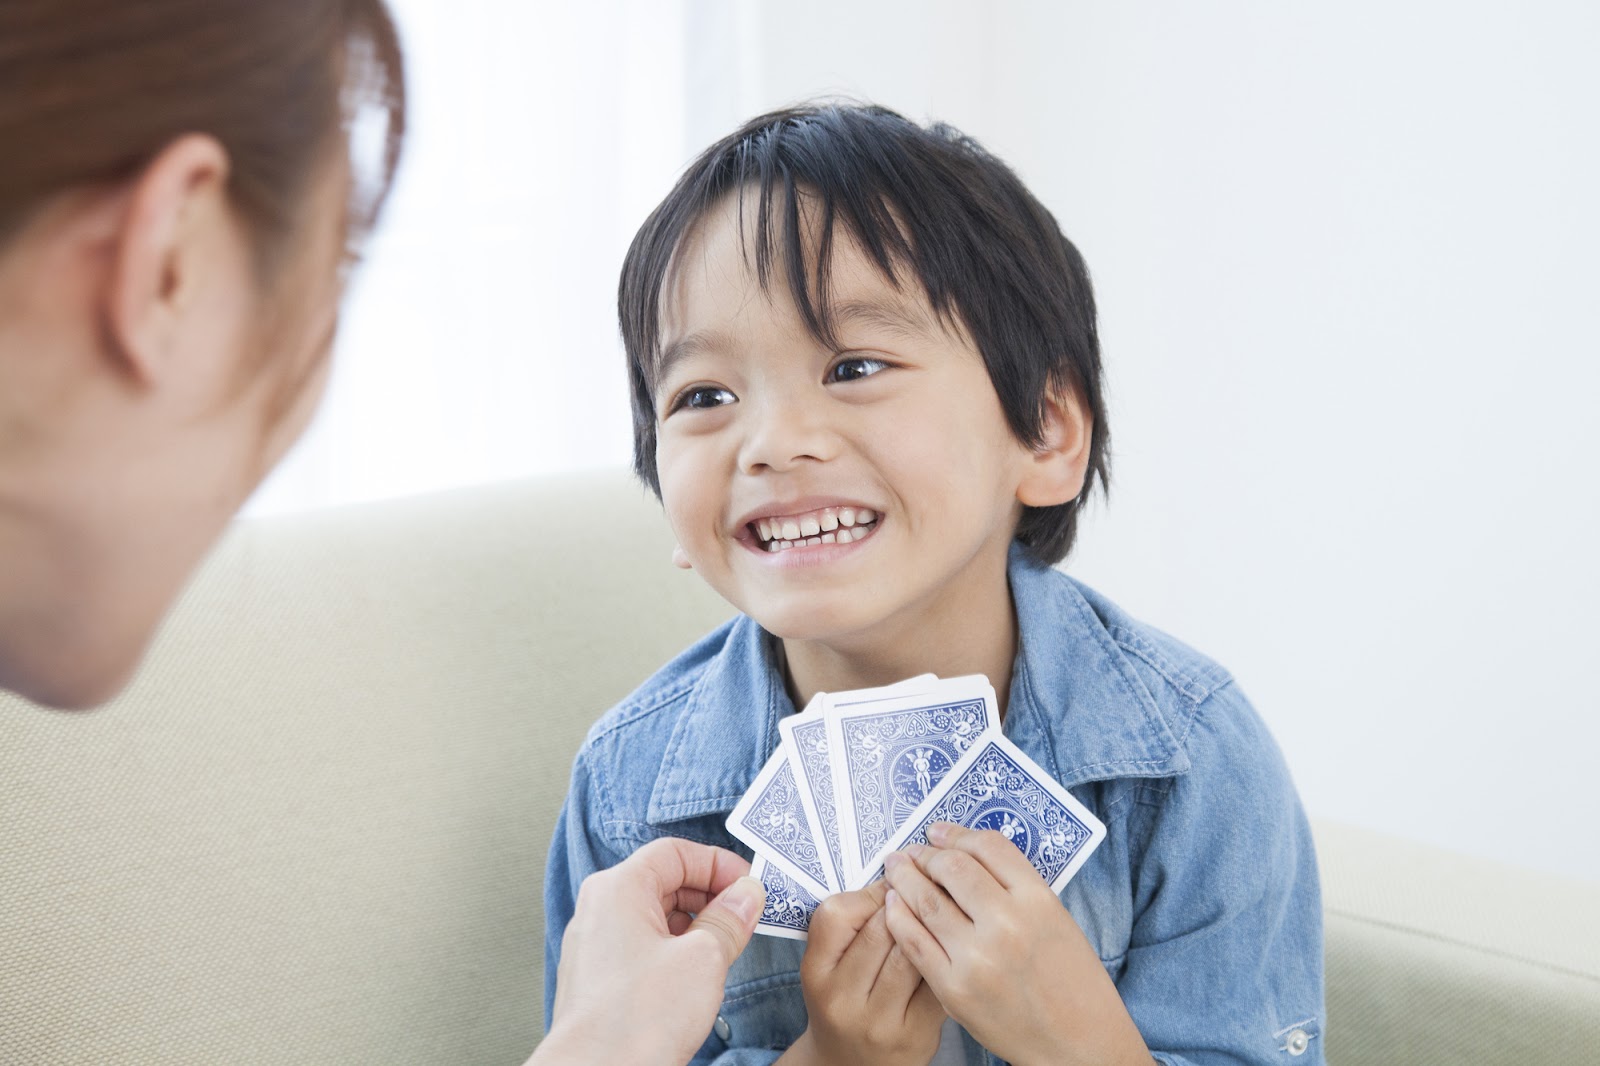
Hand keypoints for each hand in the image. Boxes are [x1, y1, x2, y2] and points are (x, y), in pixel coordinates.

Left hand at [536, 838, 763, 1065]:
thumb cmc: (638, 1018)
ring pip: (656, 915)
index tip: (749, 887)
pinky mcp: (600, 977)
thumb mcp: (703, 959)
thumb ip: (730, 918)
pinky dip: (676, 949)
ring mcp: (596, 944)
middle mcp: (600, 909)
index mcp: (618, 888)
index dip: (718, 864)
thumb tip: (747, 895)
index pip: (675, 852)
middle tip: (747, 915)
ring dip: (696, 924)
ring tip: (727, 946)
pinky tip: (699, 973)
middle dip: (710, 895)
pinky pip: (644, 945)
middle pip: (664, 880)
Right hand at [779, 881, 945, 1065]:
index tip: (894, 880)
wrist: (850, 1064)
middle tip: (928, 881)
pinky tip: (954, 944)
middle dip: (908, 900)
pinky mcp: (916, 1034)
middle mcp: (843, 999)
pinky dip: (948, 957)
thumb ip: (850, 924)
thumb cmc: (843, 999)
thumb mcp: (827, 965)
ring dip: (931, 924)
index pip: (838, 914)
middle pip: (881, 930)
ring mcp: (880, 1021)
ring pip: (913, 954)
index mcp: (816, 972)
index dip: (872, 891)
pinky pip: (937, 981)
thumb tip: (898, 874)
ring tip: (944, 907)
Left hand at [883, 822, 1150, 1065]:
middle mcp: (1008, 923)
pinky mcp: (954, 988)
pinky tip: (894, 906)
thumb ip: (1015, 887)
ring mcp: (978, 957)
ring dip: (904, 879)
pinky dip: (899, 917)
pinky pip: (914, 941)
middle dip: (925, 854)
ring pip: (925, 900)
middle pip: (951, 867)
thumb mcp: (1056, 920)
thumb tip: (962, 853)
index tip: (938, 833)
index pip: (987, 847)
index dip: (956, 834)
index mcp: (1039, 900)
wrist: (1078, 1043)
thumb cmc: (1071, 982)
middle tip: (911, 852)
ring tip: (895, 870)